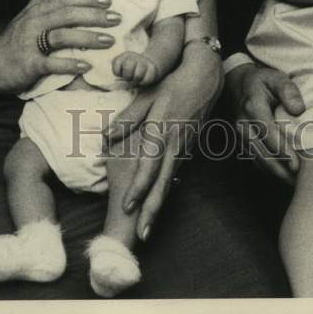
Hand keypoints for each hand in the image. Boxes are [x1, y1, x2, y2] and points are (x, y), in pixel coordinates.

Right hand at [0, 0, 121, 92]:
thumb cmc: (12, 40)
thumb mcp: (25, 15)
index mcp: (37, 11)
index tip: (108, 1)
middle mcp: (34, 24)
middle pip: (68, 15)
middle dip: (94, 16)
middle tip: (116, 19)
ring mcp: (30, 44)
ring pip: (62, 37)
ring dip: (88, 38)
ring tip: (109, 41)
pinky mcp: (28, 64)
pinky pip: (52, 63)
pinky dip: (70, 64)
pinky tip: (86, 66)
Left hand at [103, 39, 222, 240]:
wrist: (206, 78)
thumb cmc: (173, 83)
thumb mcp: (149, 93)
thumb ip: (129, 116)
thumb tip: (106, 133)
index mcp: (162, 131)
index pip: (149, 166)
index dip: (138, 189)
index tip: (127, 207)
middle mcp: (175, 144)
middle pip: (163, 183)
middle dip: (152, 211)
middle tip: (143, 235)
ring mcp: (184, 147)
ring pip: (170, 181)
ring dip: (159, 204)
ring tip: (149, 226)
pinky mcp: (188, 147)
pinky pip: (175, 172)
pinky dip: (167, 189)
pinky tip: (159, 201)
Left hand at [113, 51, 159, 86]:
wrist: (147, 65)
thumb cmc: (130, 71)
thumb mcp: (121, 69)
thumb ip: (115, 74)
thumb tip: (108, 86)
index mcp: (124, 56)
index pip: (117, 64)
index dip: (118, 72)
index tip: (120, 74)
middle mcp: (134, 56)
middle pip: (128, 67)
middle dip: (127, 76)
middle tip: (129, 78)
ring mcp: (144, 61)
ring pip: (137, 75)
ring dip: (136, 80)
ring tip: (136, 79)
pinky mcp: (153, 67)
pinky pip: (147, 79)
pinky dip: (144, 82)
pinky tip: (143, 80)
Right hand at [226, 62, 304, 183]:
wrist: (236, 83)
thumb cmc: (261, 81)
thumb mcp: (276, 78)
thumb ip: (288, 91)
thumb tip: (299, 110)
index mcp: (252, 108)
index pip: (268, 134)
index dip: (283, 152)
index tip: (297, 167)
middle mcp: (243, 125)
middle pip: (263, 154)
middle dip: (282, 171)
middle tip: (302, 183)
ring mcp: (240, 137)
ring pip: (259, 162)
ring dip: (277, 175)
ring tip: (297, 185)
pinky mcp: (241, 144)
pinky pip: (256, 162)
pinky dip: (270, 171)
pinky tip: (285, 177)